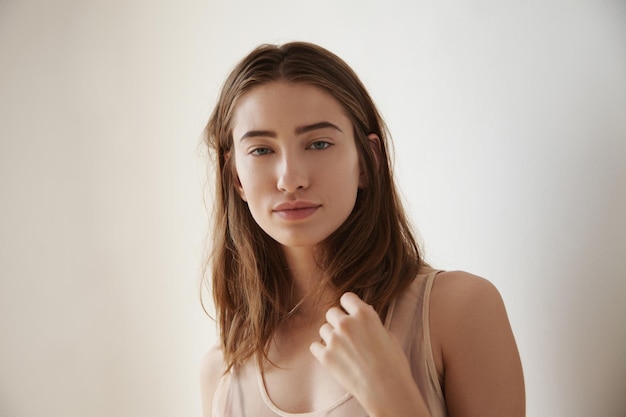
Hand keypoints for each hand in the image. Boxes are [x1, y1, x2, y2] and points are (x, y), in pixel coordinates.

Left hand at [310, 292, 429, 416]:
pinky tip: (332, 356)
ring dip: (330, 335)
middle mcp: (346, 323)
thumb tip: (364, 318)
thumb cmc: (393, 365)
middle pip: (332, 312)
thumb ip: (373, 324)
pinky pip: (314, 346)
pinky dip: (321, 350)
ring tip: (342, 348)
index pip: (347, 298)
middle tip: (346, 334)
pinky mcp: (325, 357)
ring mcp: (334, 339)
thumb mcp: (388, 336)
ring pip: (323, 328)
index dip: (348, 306)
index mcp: (365, 314)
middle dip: (338, 321)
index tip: (350, 314)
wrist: (387, 390)